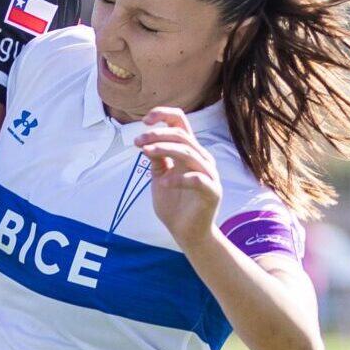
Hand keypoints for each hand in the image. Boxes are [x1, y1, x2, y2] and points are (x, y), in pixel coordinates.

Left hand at [134, 106, 222, 242]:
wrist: (186, 233)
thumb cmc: (174, 204)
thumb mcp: (160, 177)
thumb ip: (157, 160)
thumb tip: (146, 142)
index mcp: (189, 152)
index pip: (181, 124)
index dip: (164, 116)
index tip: (144, 120)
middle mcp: (201, 159)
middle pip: (182, 135)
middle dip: (157, 134)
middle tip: (138, 141)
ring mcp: (209, 174)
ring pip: (189, 152)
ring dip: (165, 148)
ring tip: (146, 151)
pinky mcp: (212, 191)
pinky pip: (197, 179)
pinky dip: (179, 179)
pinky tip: (164, 183)